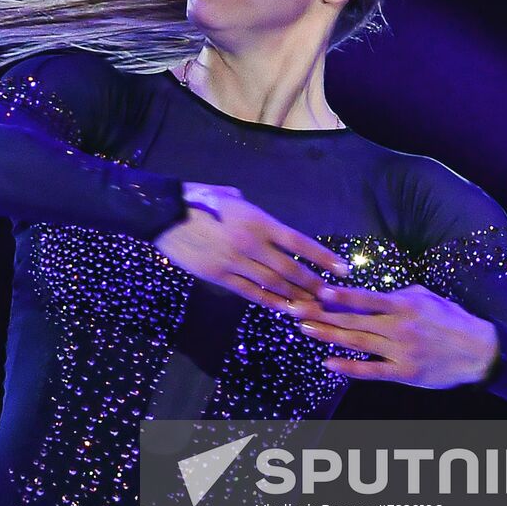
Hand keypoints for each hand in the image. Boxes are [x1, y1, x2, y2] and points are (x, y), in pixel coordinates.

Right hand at [153, 182, 351, 311]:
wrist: (164, 214)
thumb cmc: (197, 200)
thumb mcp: (229, 197)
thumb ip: (250, 210)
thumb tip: (261, 221)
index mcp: (257, 221)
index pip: (299, 243)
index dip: (323, 258)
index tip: (343, 270)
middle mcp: (251, 243)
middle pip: (290, 269)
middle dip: (314, 284)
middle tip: (332, 296)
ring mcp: (235, 262)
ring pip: (273, 284)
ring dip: (295, 297)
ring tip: (313, 307)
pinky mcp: (219, 276)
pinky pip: (250, 292)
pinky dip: (269, 302)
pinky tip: (283, 308)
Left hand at [296, 283, 499, 388]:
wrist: (480, 352)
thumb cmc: (451, 320)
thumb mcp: (427, 297)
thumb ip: (398, 295)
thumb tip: (369, 294)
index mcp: (405, 304)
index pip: (366, 298)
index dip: (340, 295)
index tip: (317, 290)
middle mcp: (400, 327)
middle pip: (353, 320)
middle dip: (321, 314)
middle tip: (295, 310)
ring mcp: (401, 351)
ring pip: (357, 343)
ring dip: (327, 336)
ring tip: (303, 329)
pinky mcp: (404, 372)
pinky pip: (371, 370)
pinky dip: (348, 367)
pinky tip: (328, 362)